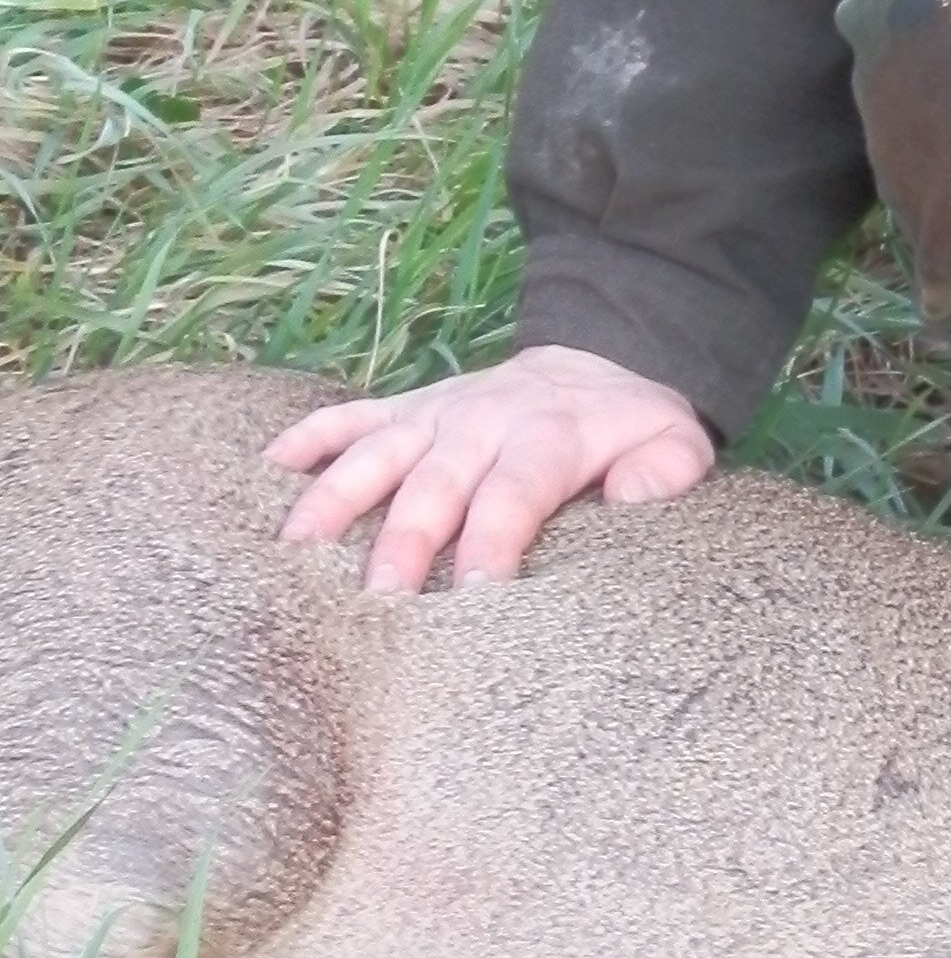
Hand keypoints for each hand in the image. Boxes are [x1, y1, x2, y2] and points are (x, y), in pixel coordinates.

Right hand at [267, 345, 716, 592]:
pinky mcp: (406, 408)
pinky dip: (308, 438)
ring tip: (297, 548)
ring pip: (378, 453)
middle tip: (377, 599)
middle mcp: (483, 423)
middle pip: (436, 485)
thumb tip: (633, 499)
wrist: (601, 358)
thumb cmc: (632, 428)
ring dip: (337, 498)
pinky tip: (267, 467)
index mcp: (549, 439)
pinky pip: (349, 416)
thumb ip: (666, 473)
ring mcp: (437, 413)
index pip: (515, 494)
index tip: (475, 594)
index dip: (494, 542)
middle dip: (406, 541)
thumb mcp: (676, 446)